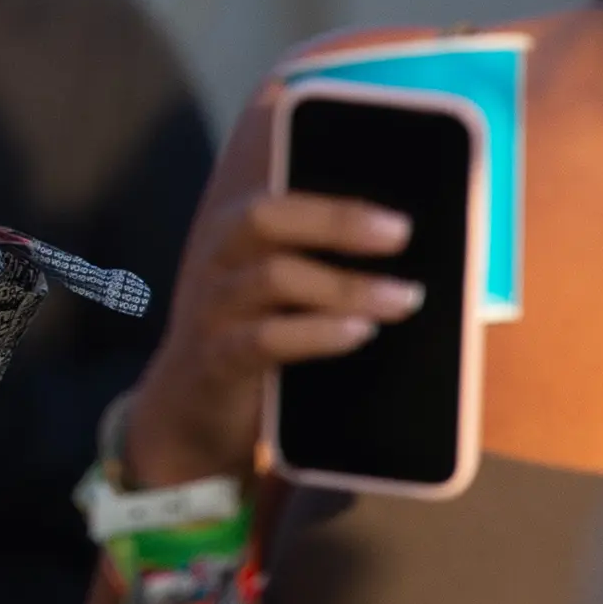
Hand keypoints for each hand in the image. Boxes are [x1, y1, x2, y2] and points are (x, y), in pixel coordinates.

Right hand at [126, 188, 425, 483]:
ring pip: (273, 278)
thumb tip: (410, 249)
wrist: (192, 411)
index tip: (396, 201)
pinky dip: (318, 333)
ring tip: (404, 297)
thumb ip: (320, 260)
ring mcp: (211, 309)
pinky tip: (361, 333)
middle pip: (264, 219)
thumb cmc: (254, 337)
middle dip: (337, 221)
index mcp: (232, 232)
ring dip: (346, 286)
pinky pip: (266, 339)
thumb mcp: (277, 291)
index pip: (276, 192)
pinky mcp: (216, 360)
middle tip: (401, 233)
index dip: (333, 194)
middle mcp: (215, 260)